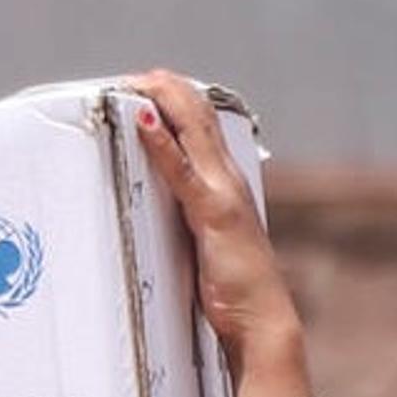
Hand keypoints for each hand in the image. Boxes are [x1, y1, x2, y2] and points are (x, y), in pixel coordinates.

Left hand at [126, 71, 309, 396]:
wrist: (263, 322)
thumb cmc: (235, 293)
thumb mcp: (208, 247)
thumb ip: (190, 225)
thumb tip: (164, 219)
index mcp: (228, 186)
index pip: (203, 128)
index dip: (177, 100)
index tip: (147, 85)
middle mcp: (229, 180)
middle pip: (198, 117)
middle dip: (166, 87)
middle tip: (134, 73)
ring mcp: (223, 194)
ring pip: (192, 130)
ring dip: (162, 99)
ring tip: (135, 79)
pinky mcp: (213, 214)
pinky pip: (181, 170)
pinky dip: (160, 141)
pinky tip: (141, 119)